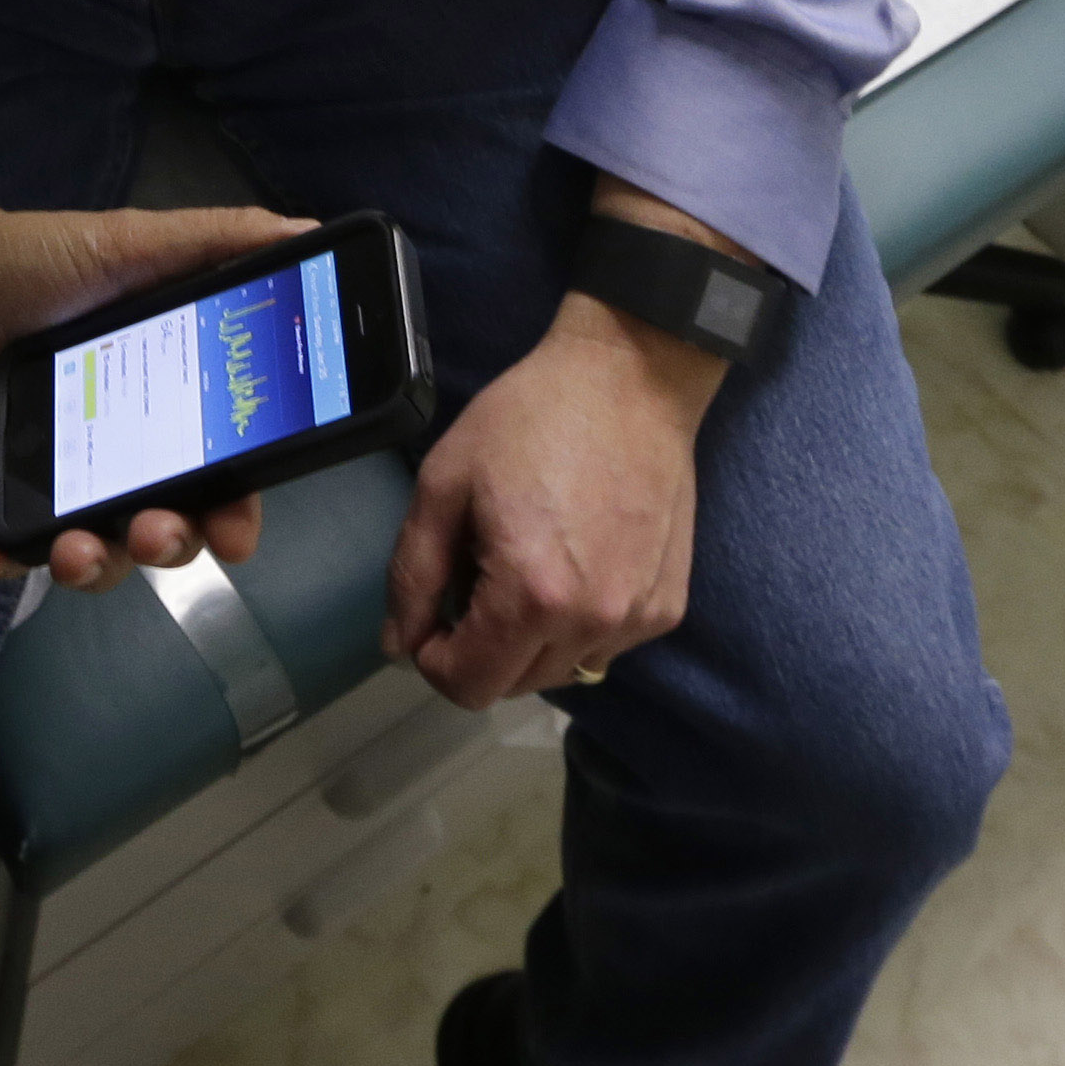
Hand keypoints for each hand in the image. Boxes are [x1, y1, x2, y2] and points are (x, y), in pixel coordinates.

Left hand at [0, 191, 308, 591]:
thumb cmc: (38, 260)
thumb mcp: (128, 242)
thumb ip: (212, 240)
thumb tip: (304, 229)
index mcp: (170, 397)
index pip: (223, 472)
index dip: (237, 510)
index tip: (237, 534)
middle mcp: (126, 448)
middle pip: (170, 525)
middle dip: (171, 544)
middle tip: (151, 532)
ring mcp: (64, 476)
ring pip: (100, 550)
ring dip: (98, 566)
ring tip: (75, 550)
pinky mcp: (4, 489)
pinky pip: (15, 546)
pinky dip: (8, 561)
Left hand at [379, 292, 718, 708]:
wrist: (632, 379)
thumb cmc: (530, 418)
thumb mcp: (445, 484)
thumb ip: (412, 574)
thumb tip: (398, 646)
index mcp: (532, 595)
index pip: (468, 686)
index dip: (433, 658)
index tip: (433, 613)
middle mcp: (593, 623)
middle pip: (513, 686)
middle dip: (479, 648)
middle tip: (476, 575)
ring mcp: (637, 620)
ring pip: (560, 673)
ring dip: (529, 642)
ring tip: (527, 567)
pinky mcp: (666, 608)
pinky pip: (604, 647)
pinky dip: (577, 626)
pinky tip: (574, 563)